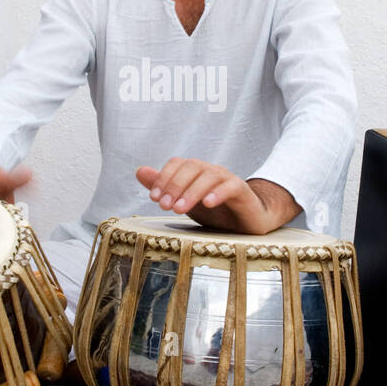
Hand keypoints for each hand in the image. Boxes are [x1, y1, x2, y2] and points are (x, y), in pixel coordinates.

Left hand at [134, 158, 298, 234]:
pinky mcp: (242, 191)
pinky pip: (230, 186)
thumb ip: (165, 187)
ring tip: (180, 210)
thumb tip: (139, 171)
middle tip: (165, 206)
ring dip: (191, 192)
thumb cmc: (215, 211)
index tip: (155, 198)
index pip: (177, 163)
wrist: (247, 221)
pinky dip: (218, 193)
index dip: (164, 178)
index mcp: (196, 171)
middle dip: (175, 186)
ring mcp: (227, 179)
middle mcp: (211, 171)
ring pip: (209, 176)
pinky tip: (207, 204)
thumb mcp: (185, 201)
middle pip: (192, 167)